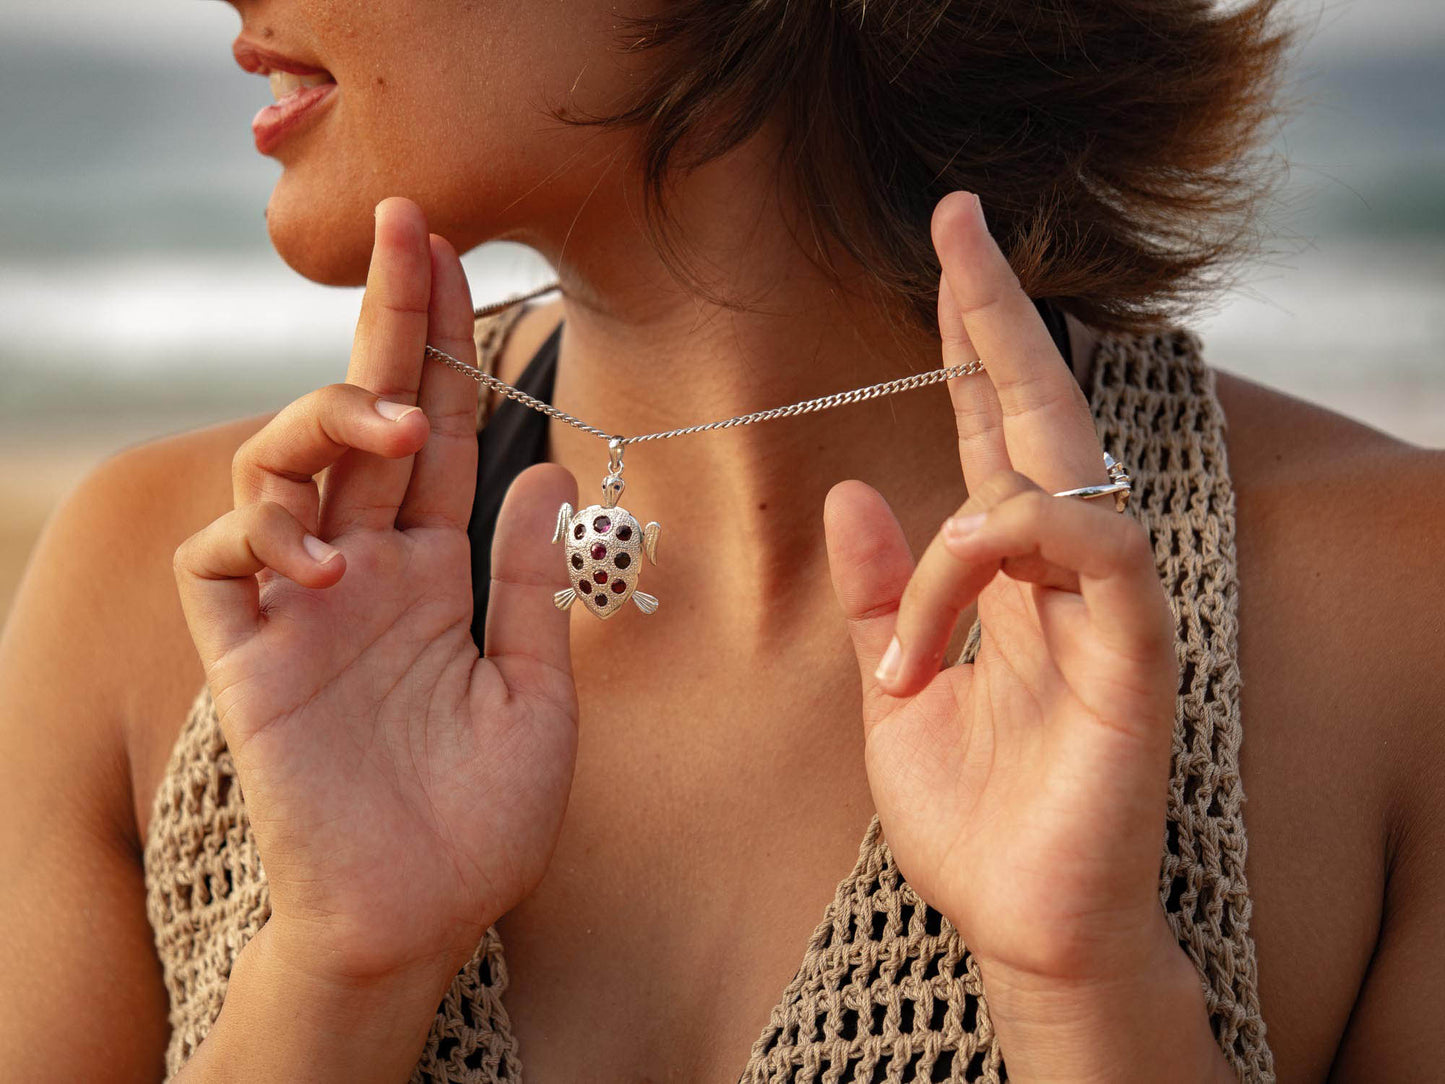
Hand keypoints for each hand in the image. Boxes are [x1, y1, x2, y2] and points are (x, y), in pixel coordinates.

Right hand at [173, 198, 578, 990]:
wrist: (420, 917)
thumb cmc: (481, 818)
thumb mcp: (537, 689)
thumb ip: (531, 580)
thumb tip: (548, 465)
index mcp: (433, 570)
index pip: (433, 433)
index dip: (443, 346)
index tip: (459, 255)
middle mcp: (365, 569)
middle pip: (359, 416)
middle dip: (383, 322)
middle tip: (409, 227)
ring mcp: (300, 606)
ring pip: (279, 464)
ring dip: (325, 421)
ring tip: (392, 430)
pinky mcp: (245, 655)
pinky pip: (221, 560)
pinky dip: (264, 531)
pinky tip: (327, 559)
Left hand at [825, 192, 1181, 994]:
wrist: (1024, 925)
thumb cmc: (972, 815)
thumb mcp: (894, 685)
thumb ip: (880, 590)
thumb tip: (856, 488)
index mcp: (1006, 573)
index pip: (992, 427)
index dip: (970, 338)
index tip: (947, 249)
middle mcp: (1063, 570)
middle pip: (1041, 411)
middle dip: (999, 315)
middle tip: (959, 220)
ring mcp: (1106, 607)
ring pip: (1064, 473)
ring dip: (970, 513)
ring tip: (908, 635)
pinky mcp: (1135, 656)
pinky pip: (1095, 552)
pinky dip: (1005, 558)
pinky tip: (943, 620)